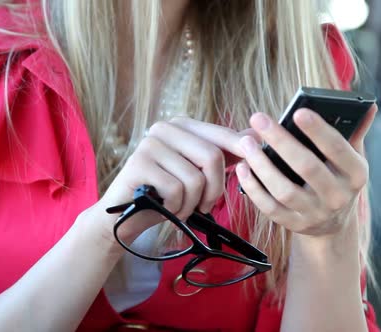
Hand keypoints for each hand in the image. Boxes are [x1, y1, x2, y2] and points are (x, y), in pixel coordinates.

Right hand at [79, 117, 251, 248]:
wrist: (125, 217)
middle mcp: (165, 128)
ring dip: (192, 203)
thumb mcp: (198, 173)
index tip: (253, 164)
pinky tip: (164, 207)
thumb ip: (223, 154)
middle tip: (206, 205)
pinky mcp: (138, 164)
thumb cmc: (165, 195)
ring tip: (179, 206)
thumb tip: (254, 135)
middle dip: (214, 188)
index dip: (241, 152)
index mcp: (182, 125)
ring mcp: (150, 144)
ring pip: (195, 178)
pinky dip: (176, 207)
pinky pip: (176, 190)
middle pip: (212, 156)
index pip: (221, 135)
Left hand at [236, 105, 376, 237]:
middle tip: (259, 118)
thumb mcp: (353, 158)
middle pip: (306, 166)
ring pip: (284, 190)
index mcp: (355, 174)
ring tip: (245, 142)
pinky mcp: (295, 225)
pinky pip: (270, 208)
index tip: (297, 111)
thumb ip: (356, 131)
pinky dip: (253, 188)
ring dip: (262, 165)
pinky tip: (242, 168)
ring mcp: (315, 213)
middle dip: (281, 140)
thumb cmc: (339, 178)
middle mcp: (338, 196)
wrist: (334, 224)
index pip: (337, 148)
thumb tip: (368, 105)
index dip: (318, 130)